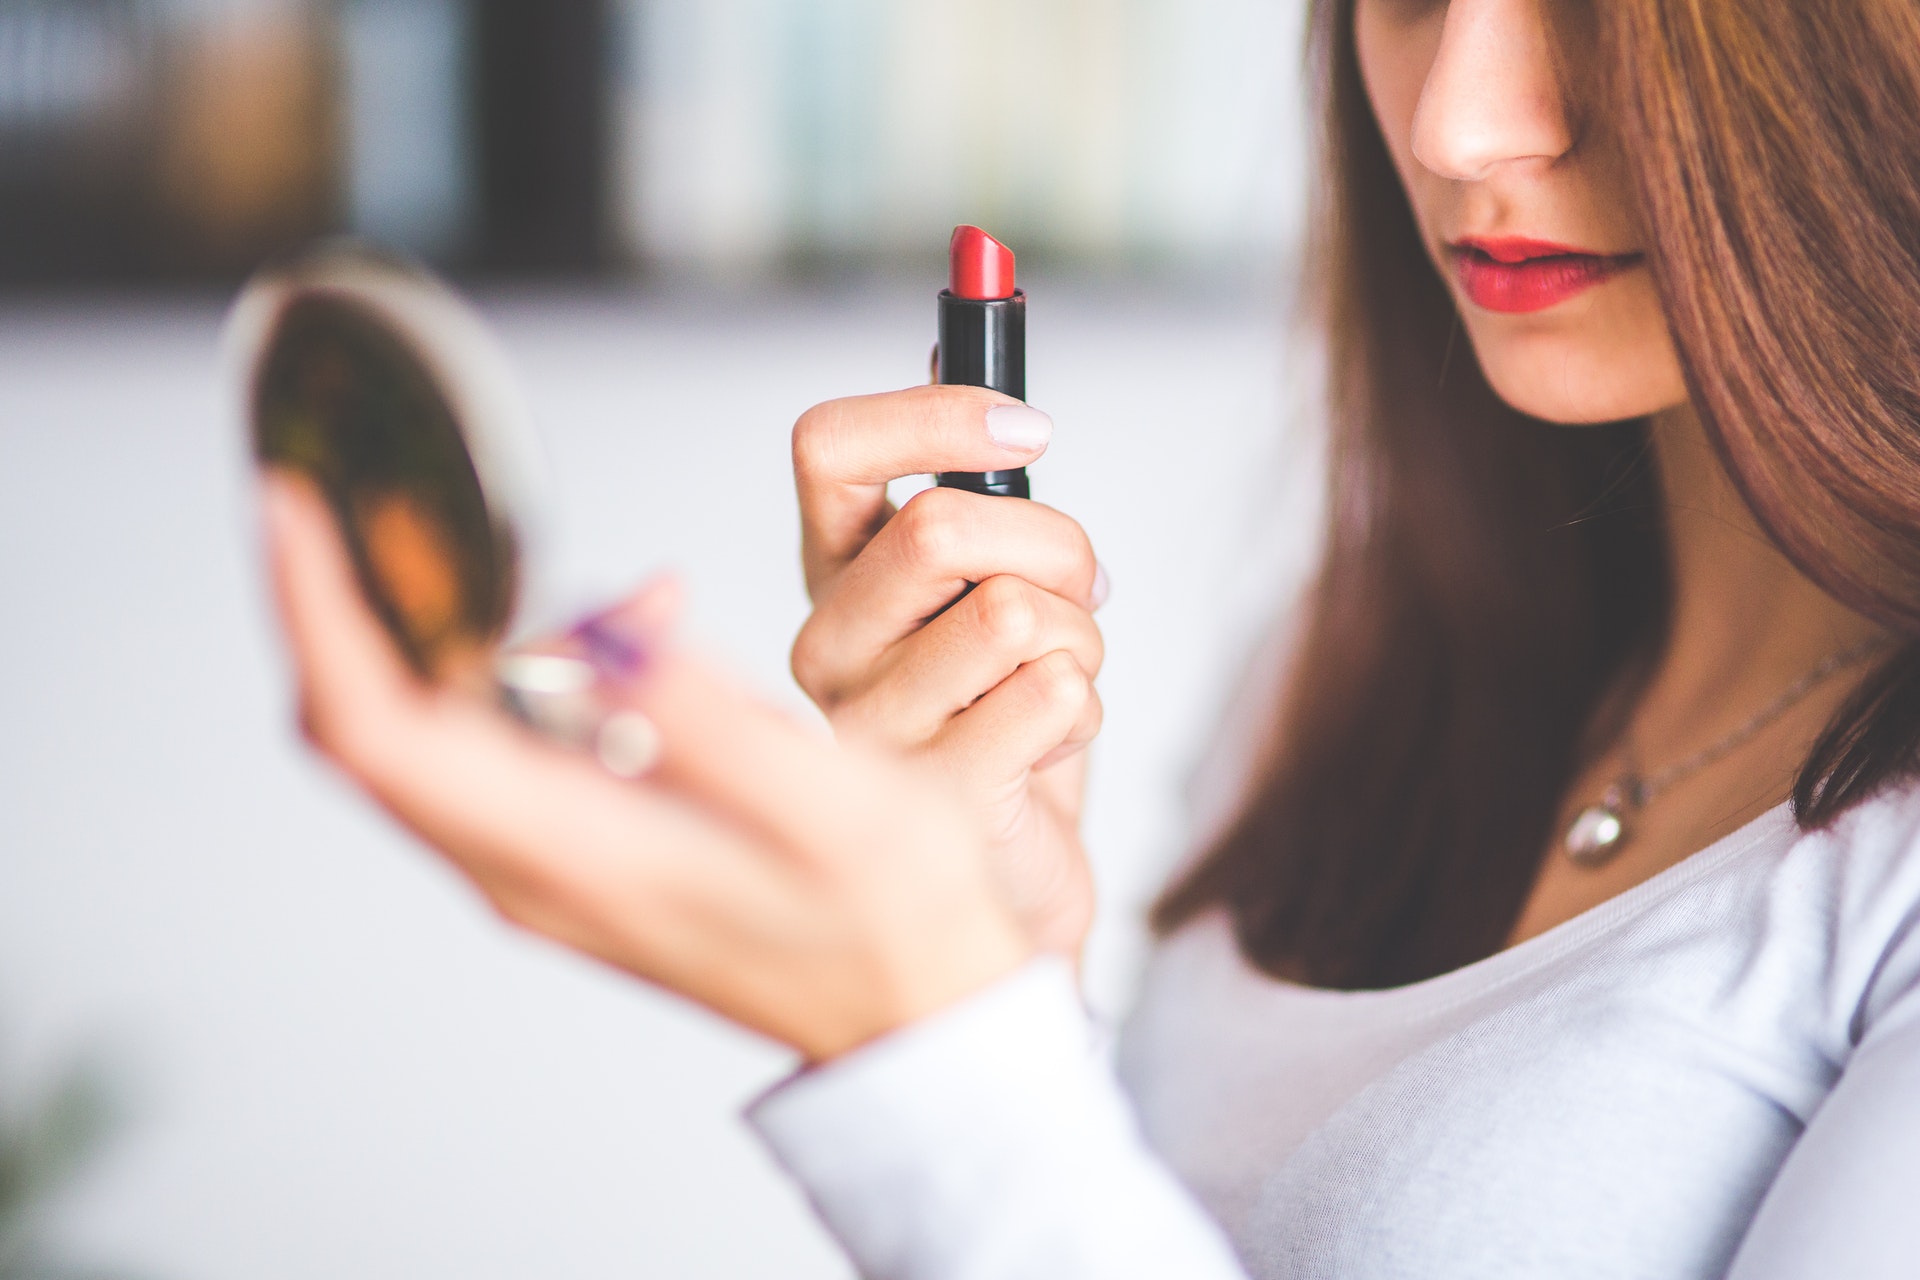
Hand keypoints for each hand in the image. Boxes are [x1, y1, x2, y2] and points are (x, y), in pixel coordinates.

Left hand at [262, 473, 1031, 1062]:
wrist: (914, 1016)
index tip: (294, 508)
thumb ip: (712, 724)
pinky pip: (500, 746)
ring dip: (468, 627)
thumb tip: (603, 630)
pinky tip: (645, 632)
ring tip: (608, 580)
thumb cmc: (893, 924)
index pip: (382, 729)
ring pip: (427, 733)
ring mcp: (543, 868)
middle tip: (376, 496)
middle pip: (372, 727)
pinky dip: (534, 664)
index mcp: (574, 853)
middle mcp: (528, 868)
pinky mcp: (573, 854)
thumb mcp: (838, 812)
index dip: (322, 612)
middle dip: (351, 601)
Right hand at [790, 386, 1105, 956]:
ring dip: (1082, 639)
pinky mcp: (931, 799)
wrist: (1013, 875)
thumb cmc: (1003, 715)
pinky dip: (1086, 710)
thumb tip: (965, 330)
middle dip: (1057, 548)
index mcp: (835, 574)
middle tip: (1077, 592)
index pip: (828, 447)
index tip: (1031, 431)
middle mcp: (827, 644)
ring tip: (1057, 682)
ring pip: (1017, 613)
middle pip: (944, 526)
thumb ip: (973, 481)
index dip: (935, 413)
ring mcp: (869, 727)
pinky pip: (1055, 696)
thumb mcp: (992, 580)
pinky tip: (1049, 745)